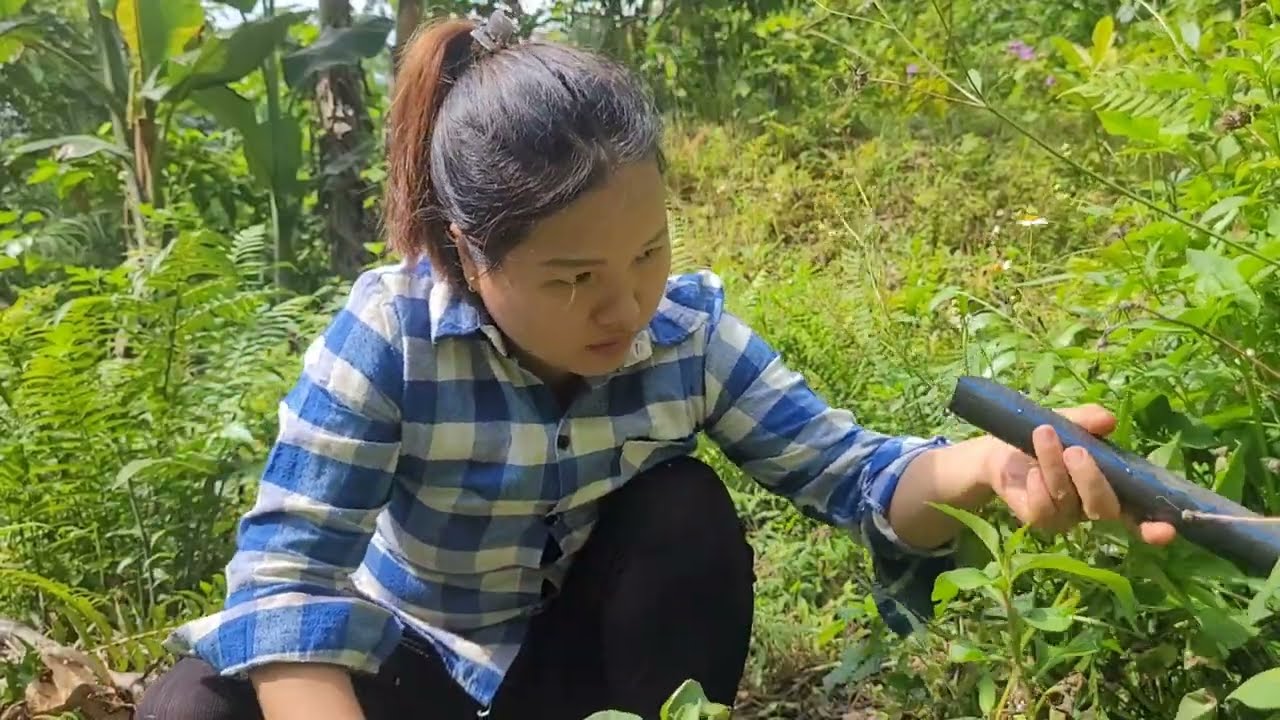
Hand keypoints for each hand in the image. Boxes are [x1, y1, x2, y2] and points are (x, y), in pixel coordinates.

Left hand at [983, 404, 1176, 545]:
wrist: (1001, 448)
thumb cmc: (1047, 436)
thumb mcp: (1069, 421)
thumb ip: (1088, 420)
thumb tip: (1108, 421)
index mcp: (1112, 487)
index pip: (1139, 515)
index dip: (1154, 527)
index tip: (1167, 530)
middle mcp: (1093, 507)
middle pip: (1105, 507)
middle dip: (1091, 478)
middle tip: (1075, 450)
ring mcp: (1067, 517)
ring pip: (1069, 501)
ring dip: (1056, 467)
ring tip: (1044, 435)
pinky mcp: (1040, 520)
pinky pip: (1044, 509)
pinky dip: (1038, 486)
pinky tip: (1031, 470)